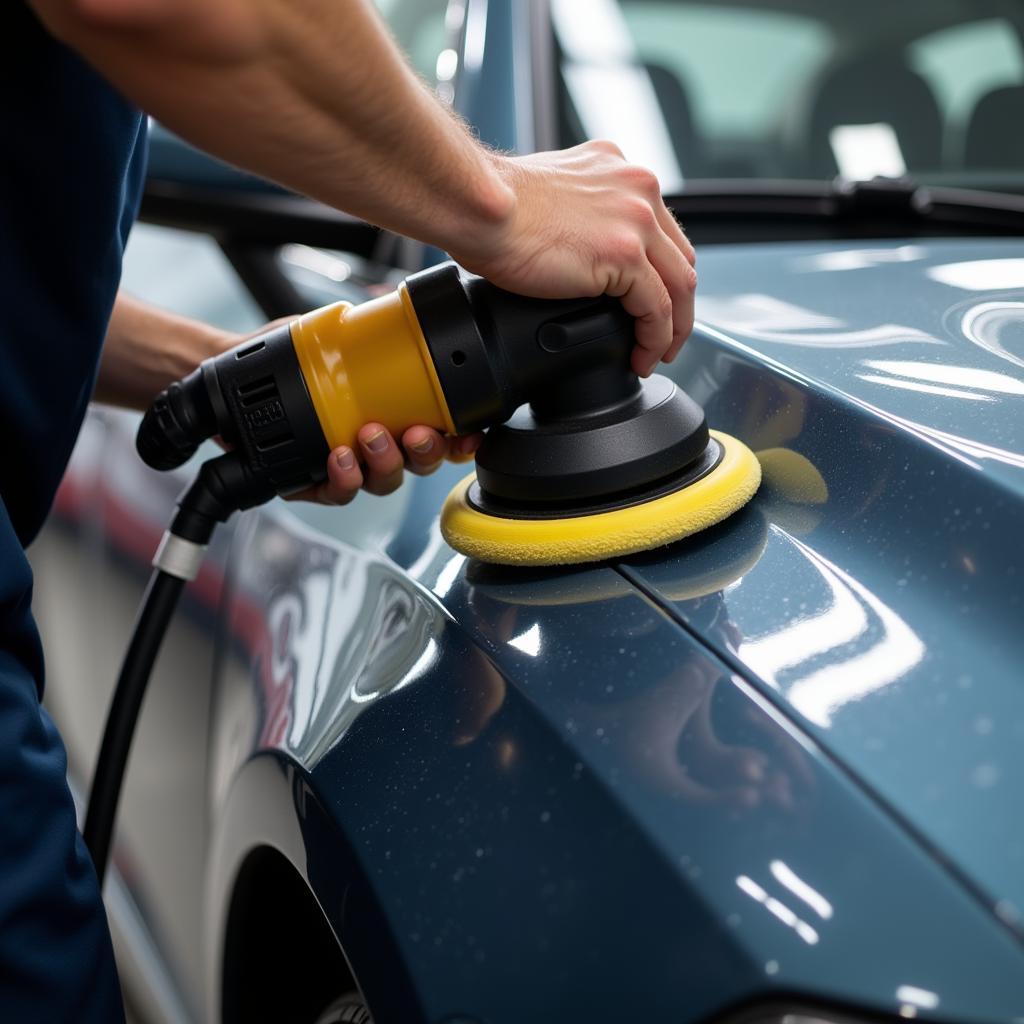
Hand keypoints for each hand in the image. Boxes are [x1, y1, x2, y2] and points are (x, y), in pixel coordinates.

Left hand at [218, 322, 481, 505]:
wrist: (231, 382)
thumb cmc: (285, 362)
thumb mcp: (327, 336)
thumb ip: (362, 328)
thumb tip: (386, 300)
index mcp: (393, 415)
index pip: (439, 435)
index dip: (459, 442)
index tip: (466, 436)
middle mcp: (375, 446)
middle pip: (418, 464)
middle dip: (424, 452)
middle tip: (415, 434)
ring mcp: (347, 468)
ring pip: (382, 482)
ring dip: (384, 463)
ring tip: (369, 438)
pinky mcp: (313, 484)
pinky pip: (338, 494)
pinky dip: (343, 480)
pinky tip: (338, 459)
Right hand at [449, 141, 696, 377]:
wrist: (477, 205)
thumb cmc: (492, 205)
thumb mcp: (550, 196)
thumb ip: (575, 213)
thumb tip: (570, 249)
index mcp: (618, 170)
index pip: (660, 228)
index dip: (662, 271)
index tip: (652, 300)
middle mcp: (637, 189)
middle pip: (679, 257)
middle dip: (677, 303)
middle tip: (663, 336)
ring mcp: (635, 221)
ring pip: (679, 285)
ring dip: (672, 328)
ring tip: (656, 355)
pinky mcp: (624, 255)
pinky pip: (656, 309)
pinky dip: (654, 339)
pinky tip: (641, 356)